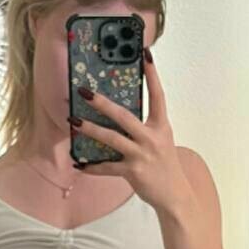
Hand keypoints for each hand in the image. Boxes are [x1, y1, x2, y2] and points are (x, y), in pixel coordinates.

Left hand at [71, 48, 192, 216]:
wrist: (175, 195)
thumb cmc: (164, 165)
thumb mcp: (160, 140)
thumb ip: (144, 127)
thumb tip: (117, 114)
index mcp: (161, 126)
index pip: (158, 95)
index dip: (152, 74)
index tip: (145, 54)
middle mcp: (152, 138)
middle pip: (124, 115)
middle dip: (102, 103)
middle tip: (85, 92)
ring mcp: (142, 155)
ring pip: (112, 138)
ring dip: (90, 129)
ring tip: (74, 121)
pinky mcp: (133, 172)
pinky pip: (107, 167)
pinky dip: (92, 166)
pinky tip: (78, 164)